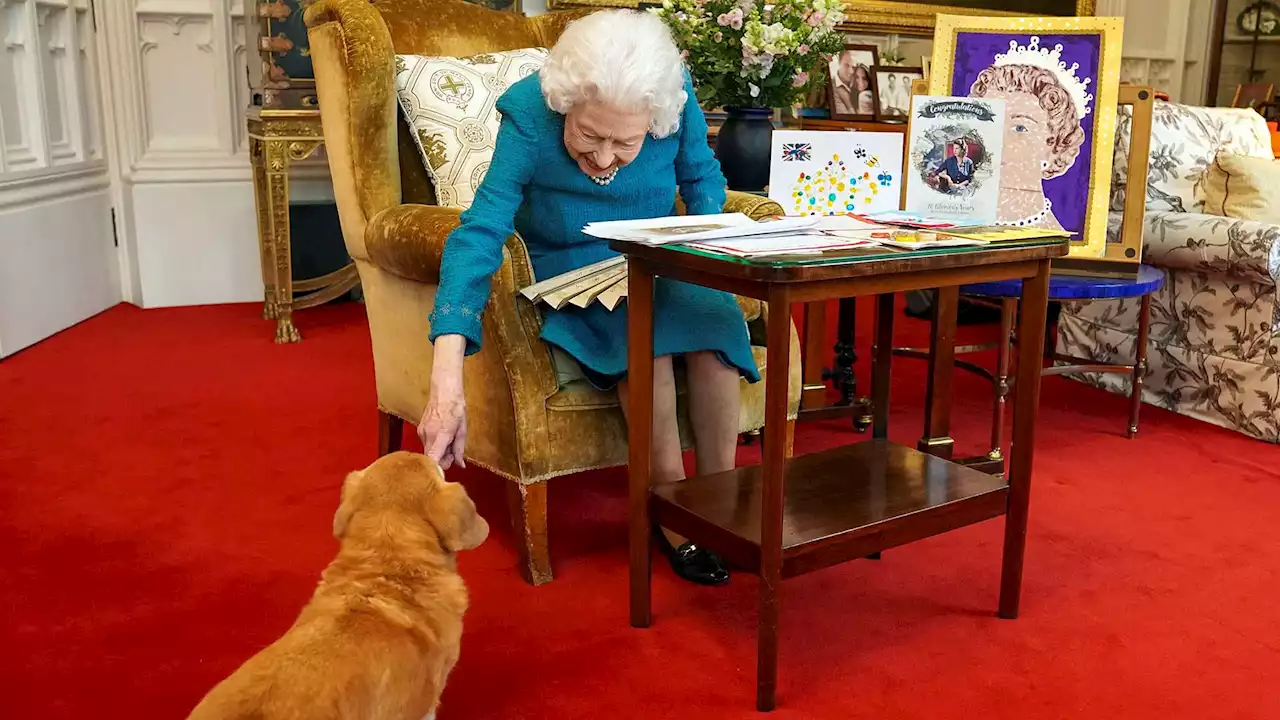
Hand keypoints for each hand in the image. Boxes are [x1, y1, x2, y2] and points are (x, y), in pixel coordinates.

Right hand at [419, 336, 467, 469]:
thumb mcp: (462, 430)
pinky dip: (435, 445)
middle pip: (431, 458)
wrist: (444, 392)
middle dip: (442, 460)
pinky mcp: (420, 430)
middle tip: (453, 453)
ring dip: (439, 452)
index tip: (446, 471)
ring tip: (449, 440)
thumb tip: (460, 464)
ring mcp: (422, 433)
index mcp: (440, 436)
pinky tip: (442, 436)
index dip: (438, 469)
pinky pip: (427, 444)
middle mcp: (427, 436)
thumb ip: (459, 449)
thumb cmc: (456, 408)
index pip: (433, 460)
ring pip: (429, 451)